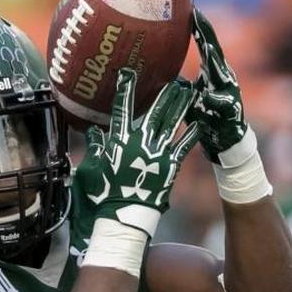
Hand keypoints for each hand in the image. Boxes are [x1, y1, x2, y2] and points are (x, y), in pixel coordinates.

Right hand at [75, 69, 198, 237]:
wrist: (121, 217)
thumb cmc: (101, 195)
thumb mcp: (91, 170)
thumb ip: (94, 148)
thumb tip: (93, 131)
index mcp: (118, 141)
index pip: (122, 110)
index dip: (125, 90)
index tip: (129, 73)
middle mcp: (139, 142)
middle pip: (154, 112)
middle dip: (165, 94)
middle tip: (174, 79)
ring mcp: (157, 153)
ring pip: (171, 123)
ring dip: (180, 105)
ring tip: (189, 91)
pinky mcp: (170, 166)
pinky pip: (184, 146)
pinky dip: (192, 133)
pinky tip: (200, 122)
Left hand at [189, 8, 247, 162]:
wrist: (226, 141)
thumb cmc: (205, 115)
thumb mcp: (188, 95)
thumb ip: (176, 81)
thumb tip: (155, 68)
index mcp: (212, 72)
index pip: (205, 44)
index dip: (198, 27)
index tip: (190, 7)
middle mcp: (223, 77)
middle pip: (213, 51)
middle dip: (206, 33)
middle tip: (196, 15)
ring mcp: (230, 92)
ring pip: (221, 72)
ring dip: (214, 58)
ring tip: (207, 45)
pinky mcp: (232, 111)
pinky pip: (223, 104)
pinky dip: (217, 100)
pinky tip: (211, 94)